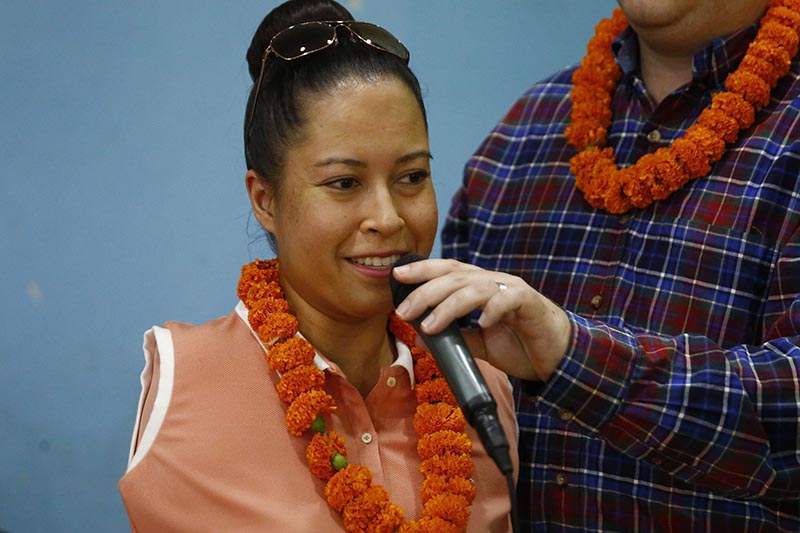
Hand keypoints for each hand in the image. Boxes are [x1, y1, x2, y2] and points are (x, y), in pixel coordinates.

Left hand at [392, 258, 569, 381]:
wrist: (557, 357)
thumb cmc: (519, 346)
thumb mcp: (480, 344)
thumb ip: (455, 338)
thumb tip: (420, 338)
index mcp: (480, 287)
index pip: (447, 271)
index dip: (422, 270)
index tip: (396, 275)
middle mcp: (494, 282)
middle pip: (455, 278)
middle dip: (425, 292)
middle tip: (404, 310)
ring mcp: (512, 290)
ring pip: (475, 288)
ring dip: (449, 306)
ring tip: (430, 324)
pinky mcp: (531, 303)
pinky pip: (509, 299)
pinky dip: (493, 309)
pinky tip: (482, 323)